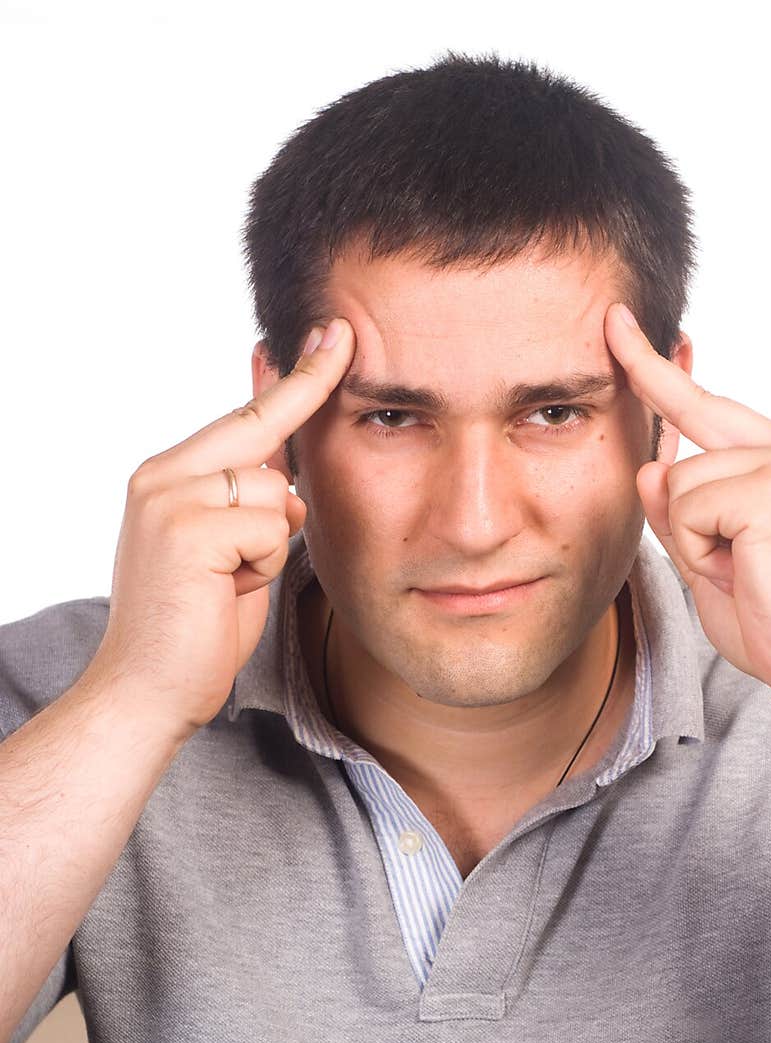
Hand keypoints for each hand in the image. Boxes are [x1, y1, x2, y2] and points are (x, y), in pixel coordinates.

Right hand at [89, 318, 354, 739]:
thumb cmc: (197, 629)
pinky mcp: (185, 529)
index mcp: (168, 477)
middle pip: (264, 442)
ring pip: (274, 492)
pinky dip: (263, 568)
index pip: (245, 417)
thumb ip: (251, 500)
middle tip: (328, 377)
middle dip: (291, 455)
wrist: (149, 693)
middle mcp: (161, 476)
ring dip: (271, 548)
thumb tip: (288, 462)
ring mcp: (168, 499)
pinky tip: (225, 594)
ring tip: (229, 585)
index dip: (295, 378)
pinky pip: (268, 528)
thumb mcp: (232, 552)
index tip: (335, 335)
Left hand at [604, 302, 770, 711]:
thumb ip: (678, 510)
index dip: (658, 369)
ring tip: (736, 569)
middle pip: (690, 420)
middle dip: (660, 415)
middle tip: (645, 401)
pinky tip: (740, 568)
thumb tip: (649, 467)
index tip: (618, 326)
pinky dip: (697, 547)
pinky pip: (687, 505)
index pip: (708, 404)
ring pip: (678, 479)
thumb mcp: (707, 557)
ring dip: (689, 536)